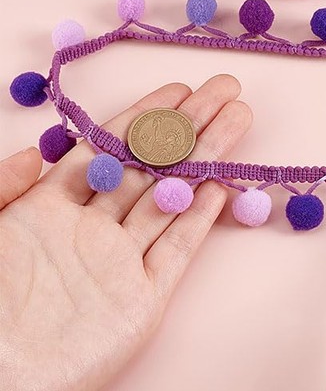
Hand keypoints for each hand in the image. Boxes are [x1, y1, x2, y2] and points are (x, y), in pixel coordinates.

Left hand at [0, 75, 251, 390]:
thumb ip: (3, 187)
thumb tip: (36, 151)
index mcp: (48, 210)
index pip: (107, 148)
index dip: (144, 116)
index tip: (179, 89)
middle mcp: (90, 230)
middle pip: (150, 165)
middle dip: (188, 125)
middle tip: (225, 90)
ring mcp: (119, 263)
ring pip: (171, 197)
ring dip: (206, 156)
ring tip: (238, 118)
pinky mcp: (141, 302)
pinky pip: (177, 250)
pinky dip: (200, 218)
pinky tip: (221, 184)